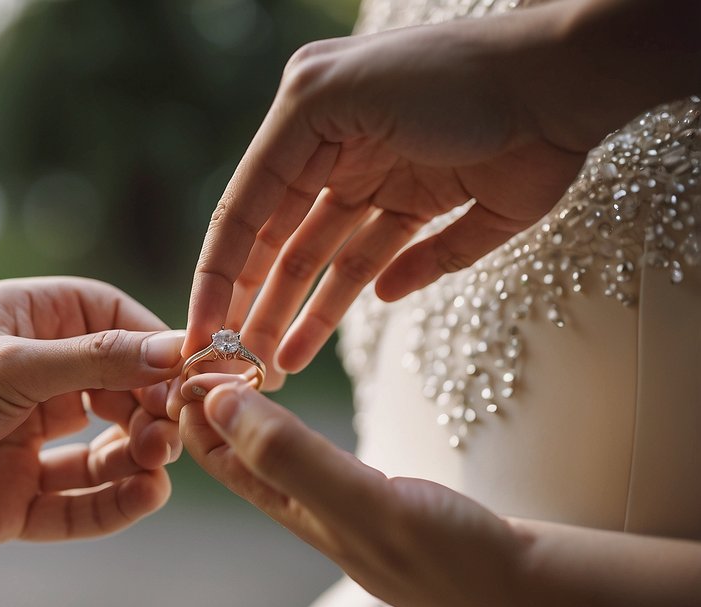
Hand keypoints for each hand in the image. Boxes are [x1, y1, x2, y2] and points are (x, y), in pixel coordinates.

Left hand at [0, 277, 184, 549]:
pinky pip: (81, 504)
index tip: (192, 373)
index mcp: (36, 327)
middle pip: (124, 394)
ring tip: (156, 463)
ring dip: (140, 458)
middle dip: (153, 412)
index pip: (119, 326)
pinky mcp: (21, 499)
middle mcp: (41, 383)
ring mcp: (32, 444)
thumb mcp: (13, 365)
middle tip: (172, 430)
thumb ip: (95, 361)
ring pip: (109, 453)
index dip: (157, 349)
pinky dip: (115, 503)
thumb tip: (174, 352)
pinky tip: (143, 495)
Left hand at [180, 380, 530, 606]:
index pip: (221, 459)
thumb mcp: (360, 501)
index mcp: (298, 516)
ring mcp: (344, 512)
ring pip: (272, 459)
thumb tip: (216, 403)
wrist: (524, 588)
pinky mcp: (376, 505)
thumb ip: (290, 455)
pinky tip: (293, 416)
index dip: (193, 413)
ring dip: (245, 417)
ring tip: (232, 370)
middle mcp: (311, 516)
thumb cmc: (446, 552)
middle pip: (238, 459)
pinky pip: (311, 461)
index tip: (181, 360)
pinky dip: (288, 429)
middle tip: (198, 352)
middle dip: (207, 411)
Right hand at [183, 0, 692, 385]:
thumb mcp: (331, 97)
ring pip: (334, 264)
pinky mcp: (442, 208)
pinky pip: (400, 261)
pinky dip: (381, 289)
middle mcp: (344, 154)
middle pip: (285, 246)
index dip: (219, 276)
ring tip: (279, 368)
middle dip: (256, 305)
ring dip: (305, 316)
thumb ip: (281, 165)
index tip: (201, 333)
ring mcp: (392, 183)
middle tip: (234, 365)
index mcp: (308, 121)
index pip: (247, 212)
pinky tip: (354, 317)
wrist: (565, 80)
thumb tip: (255, 238)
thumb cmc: (450, 77)